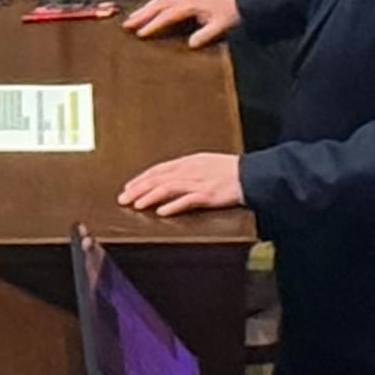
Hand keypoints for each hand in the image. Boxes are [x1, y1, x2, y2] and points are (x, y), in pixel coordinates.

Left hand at [118, 151, 246, 215]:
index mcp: (188, 162)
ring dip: (150, 197)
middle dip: (138, 188)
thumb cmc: (229, 171)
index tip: (127, 187)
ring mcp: (199, 182)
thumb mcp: (204, 164)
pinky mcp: (208, 195)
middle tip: (123, 199)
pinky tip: (162, 212)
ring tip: (136, 205)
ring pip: (168, 188)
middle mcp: (190, 170)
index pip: (158, 170)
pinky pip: (187, 201)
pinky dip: (173, 206)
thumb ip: (187, 170)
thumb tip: (168, 178)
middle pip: (158, 179)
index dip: (141, 178)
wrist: (252, 175)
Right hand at [124, 0, 242, 48]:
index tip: (141, 33)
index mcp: (190, 3)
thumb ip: (206, 34)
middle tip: (127, 25)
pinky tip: (147, 12)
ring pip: (159, 0)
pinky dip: (152, 6)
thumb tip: (191, 43)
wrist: (240, 1)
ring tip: (131, 19)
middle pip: (157, 5)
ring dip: (144, 9)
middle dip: (141, 15)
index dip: (153, 24)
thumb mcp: (221, 26)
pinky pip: (164, 0)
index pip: (167, 15)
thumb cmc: (230, 12)